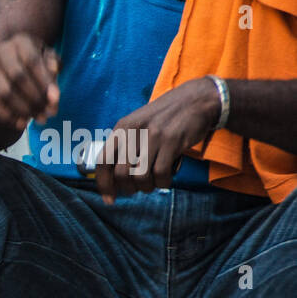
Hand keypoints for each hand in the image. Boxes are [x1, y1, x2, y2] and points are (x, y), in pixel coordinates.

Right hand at [0, 33, 60, 132]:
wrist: (7, 68)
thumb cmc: (33, 63)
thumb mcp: (47, 58)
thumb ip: (53, 64)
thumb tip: (53, 74)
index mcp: (20, 41)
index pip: (32, 61)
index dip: (44, 82)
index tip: (55, 100)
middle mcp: (1, 52)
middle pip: (18, 77)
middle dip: (35, 98)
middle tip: (47, 113)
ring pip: (5, 93)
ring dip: (24, 109)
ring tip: (38, 118)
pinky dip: (8, 116)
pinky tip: (21, 123)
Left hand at [94, 78, 220, 204]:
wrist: (195, 99)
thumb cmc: (165, 117)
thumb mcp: (138, 125)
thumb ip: (125, 147)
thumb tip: (114, 179)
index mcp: (122, 128)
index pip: (103, 161)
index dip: (104, 184)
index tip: (109, 199)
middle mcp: (134, 132)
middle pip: (121, 173)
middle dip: (128, 188)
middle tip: (137, 189)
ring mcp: (153, 136)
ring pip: (141, 176)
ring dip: (147, 187)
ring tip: (153, 184)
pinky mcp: (172, 141)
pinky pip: (161, 173)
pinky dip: (163, 183)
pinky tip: (166, 179)